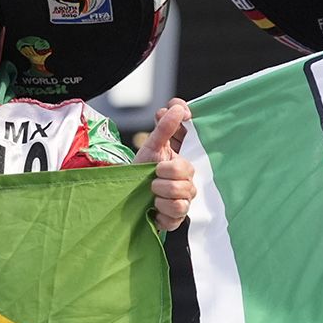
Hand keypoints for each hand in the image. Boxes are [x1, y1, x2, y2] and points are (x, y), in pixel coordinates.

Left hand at [134, 98, 195, 230]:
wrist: (127, 200)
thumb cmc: (142, 171)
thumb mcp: (150, 146)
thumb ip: (163, 127)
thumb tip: (176, 107)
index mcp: (184, 155)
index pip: (195, 134)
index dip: (185, 126)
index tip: (182, 117)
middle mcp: (189, 175)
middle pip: (185, 169)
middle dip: (163, 172)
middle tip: (153, 174)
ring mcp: (187, 195)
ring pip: (183, 192)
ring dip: (160, 193)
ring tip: (152, 193)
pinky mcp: (181, 215)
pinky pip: (178, 210)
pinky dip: (162, 210)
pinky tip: (155, 208)